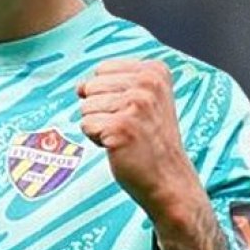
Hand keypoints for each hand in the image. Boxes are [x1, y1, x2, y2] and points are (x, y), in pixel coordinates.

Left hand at [76, 59, 202, 216]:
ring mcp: (136, 104)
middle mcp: (147, 83)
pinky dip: (97, 139)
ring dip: (99, 126)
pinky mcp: (121, 126)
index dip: (109, 94)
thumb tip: (79, 87)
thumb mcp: (144, 101)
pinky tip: (120, 146)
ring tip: (126, 136)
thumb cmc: (151, 142)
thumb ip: (113, 84)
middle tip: (129, 127)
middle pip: (91, 87)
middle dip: (101, 110)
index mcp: (154, 71)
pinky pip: (86, 125)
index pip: (102, 70)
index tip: (134, 112)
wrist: (169, 180)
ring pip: (86, 107)